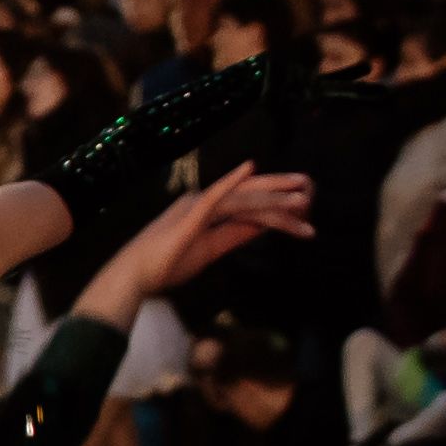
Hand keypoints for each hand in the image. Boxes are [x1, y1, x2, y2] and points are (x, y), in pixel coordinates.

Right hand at [81, 165, 314, 317]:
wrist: (134, 277)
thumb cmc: (166, 265)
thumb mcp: (210, 250)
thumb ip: (235, 235)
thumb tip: (263, 224)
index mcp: (207, 208)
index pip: (249, 203)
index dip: (277, 203)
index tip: (305, 211)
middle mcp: (203, 200)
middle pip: (250, 191)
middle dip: (282, 189)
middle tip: (312, 188)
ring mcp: (195, 206)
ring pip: (242, 197)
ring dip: (273, 196)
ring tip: (303, 199)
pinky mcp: (187, 216)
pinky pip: (213, 196)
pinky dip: (231, 181)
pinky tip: (250, 168)